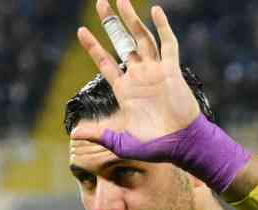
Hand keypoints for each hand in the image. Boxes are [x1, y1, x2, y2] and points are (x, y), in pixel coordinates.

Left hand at [72, 0, 198, 153]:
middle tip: (101, 2)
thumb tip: (75, 132)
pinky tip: (155, 11)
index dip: (93, 47)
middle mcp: (139, 76)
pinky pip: (167, 44)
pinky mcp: (172, 71)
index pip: (105, 63)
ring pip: (142, 38)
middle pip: (122, 42)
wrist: (182, 145)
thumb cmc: (154, 146)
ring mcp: (155, 71)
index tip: (81, 30)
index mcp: (124, 90)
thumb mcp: (122, 141)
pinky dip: (162, 27)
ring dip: (132, 19)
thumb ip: (100, 134)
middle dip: (111, 23)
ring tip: (121, 0)